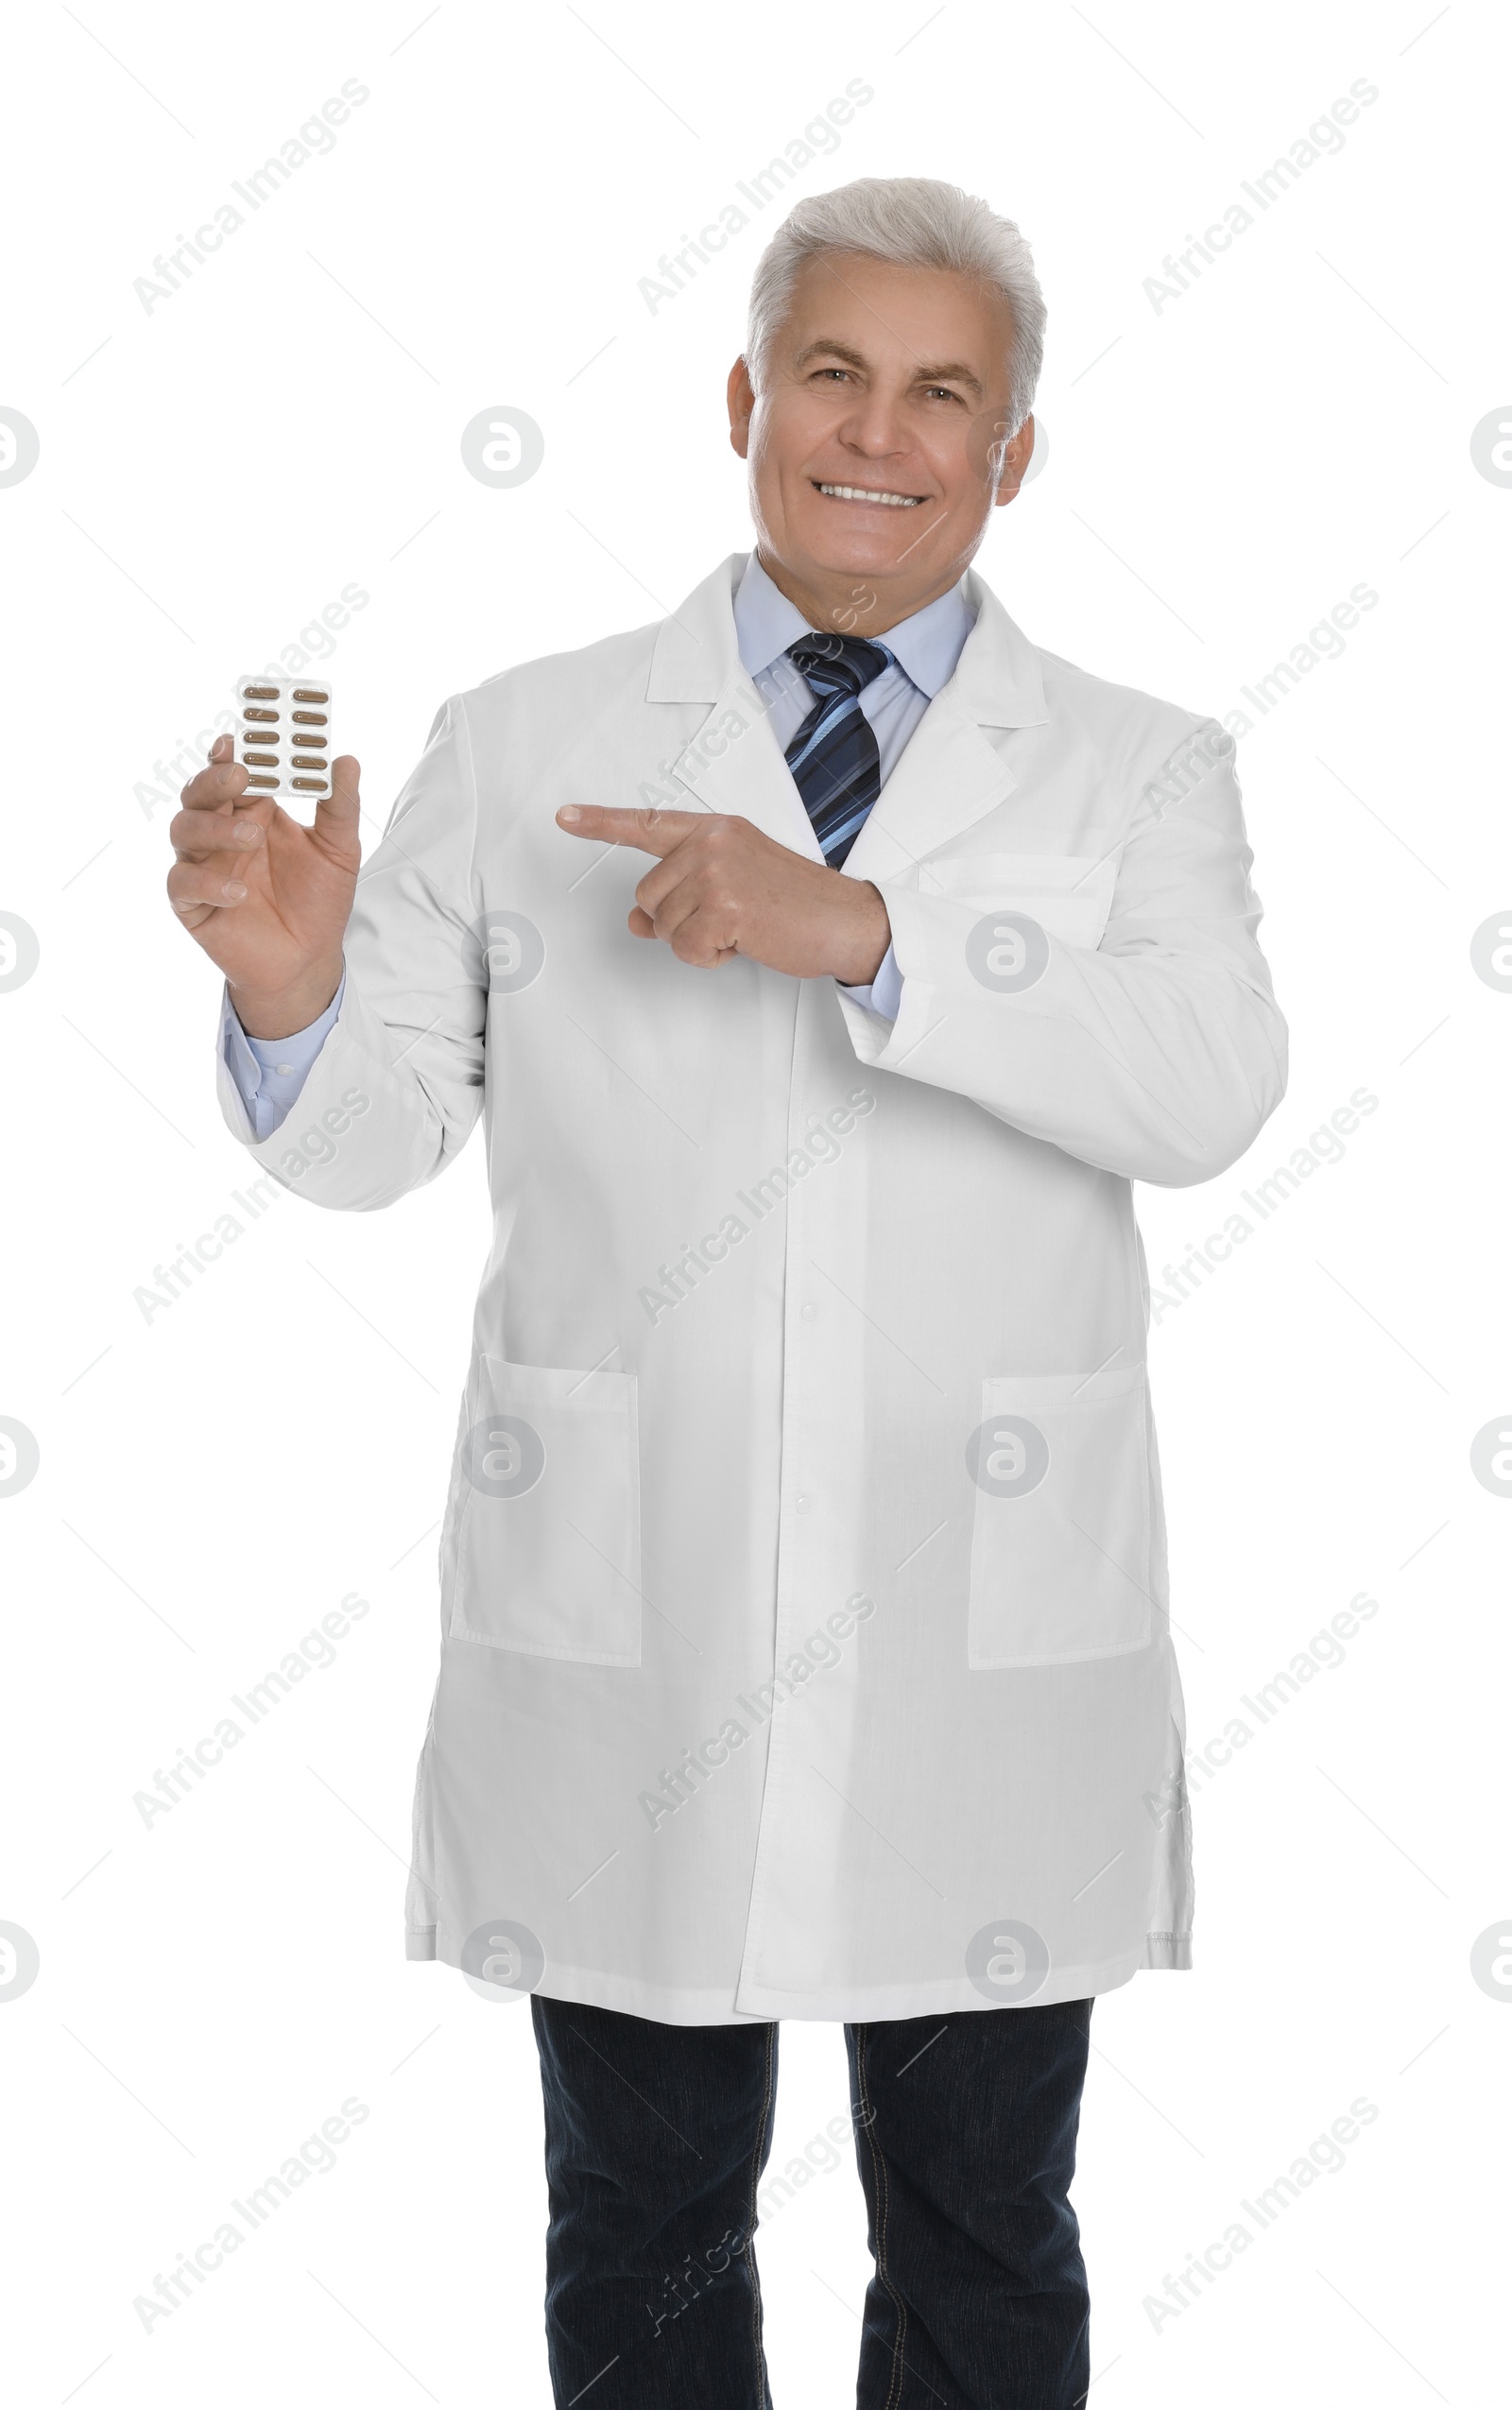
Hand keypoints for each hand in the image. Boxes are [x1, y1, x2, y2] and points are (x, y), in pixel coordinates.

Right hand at [167, 734, 360, 1036]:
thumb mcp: (339, 850)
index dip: (232, 751)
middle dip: (214, 779)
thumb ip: (340, 806)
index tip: (240, 735)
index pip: (234, 770)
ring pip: (184, 829)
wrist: (308, 960)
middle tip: (239, 775)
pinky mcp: (192, 903)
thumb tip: (346, 760)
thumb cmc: (319, 901)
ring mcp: (203, 865)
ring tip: (252, 839)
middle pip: (200, 792)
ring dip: (215, 829)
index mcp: (253, 811)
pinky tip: (239, 892)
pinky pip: (184, 883)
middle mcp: (221, 832)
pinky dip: (208, 883)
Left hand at [556, 805, 890, 984]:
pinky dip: (710, 957)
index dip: (601, 823)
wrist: (845, 920)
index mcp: (715, 829)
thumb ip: (681, 894)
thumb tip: (636, 922)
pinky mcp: (725, 906)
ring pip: (663, 925)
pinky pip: (686, 948)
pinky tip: (743, 942)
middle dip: (677, 920)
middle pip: (647, 895)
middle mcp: (712, 843)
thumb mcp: (733, 888)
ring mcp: (717, 872)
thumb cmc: (793, 904)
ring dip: (696, 941)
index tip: (565, 817)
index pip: (647, 824)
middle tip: (726, 919)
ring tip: (740, 928)